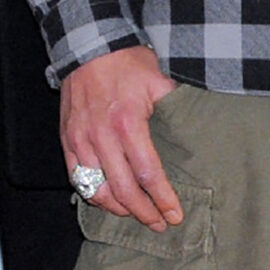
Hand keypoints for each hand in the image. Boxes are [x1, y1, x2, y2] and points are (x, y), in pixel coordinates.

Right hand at [61, 44, 183, 229]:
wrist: (88, 46)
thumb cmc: (127, 63)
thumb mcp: (158, 80)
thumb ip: (176, 106)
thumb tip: (201, 126)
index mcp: (128, 123)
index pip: (148, 174)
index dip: (163, 199)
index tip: (175, 215)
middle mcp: (102, 136)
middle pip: (123, 189)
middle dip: (144, 213)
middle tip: (159, 223)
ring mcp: (81, 139)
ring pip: (97, 189)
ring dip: (118, 208)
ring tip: (134, 214)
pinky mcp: (67, 139)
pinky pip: (76, 177)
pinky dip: (92, 194)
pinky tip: (107, 199)